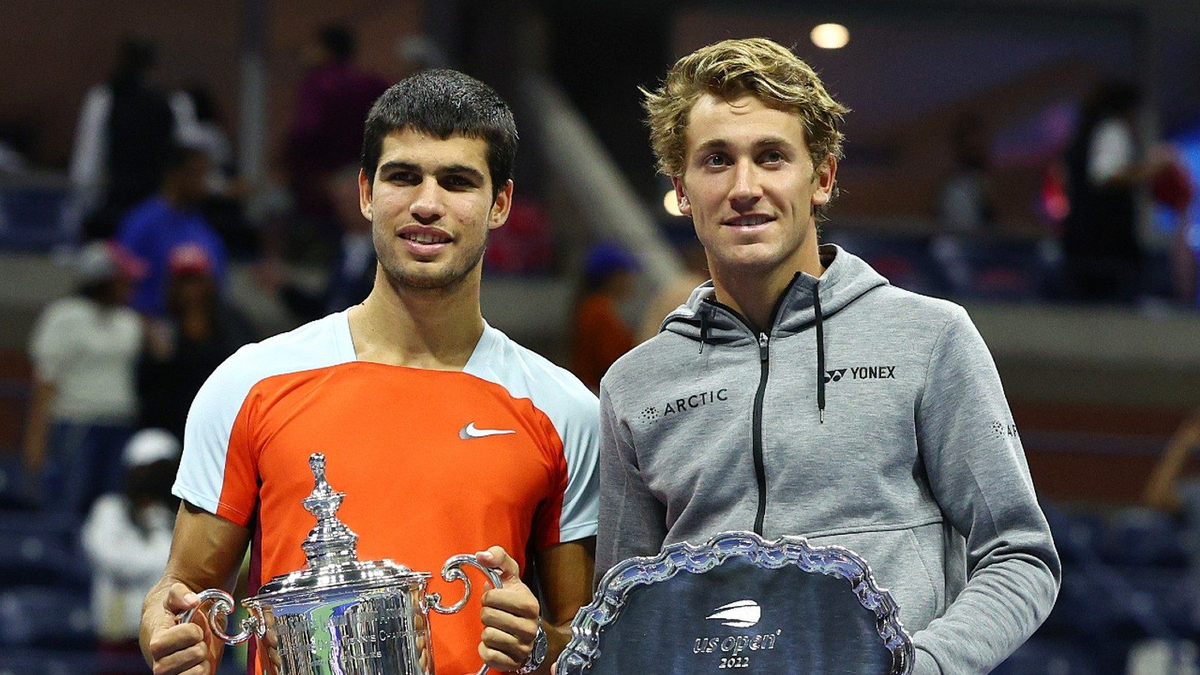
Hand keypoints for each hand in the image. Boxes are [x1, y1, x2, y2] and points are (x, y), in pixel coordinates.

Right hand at [143, 583, 219, 674]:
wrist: (177, 624)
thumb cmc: (175, 610)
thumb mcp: (175, 596)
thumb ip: (180, 594)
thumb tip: (193, 601)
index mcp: (154, 641)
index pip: (168, 642)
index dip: (189, 632)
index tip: (194, 627)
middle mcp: (159, 663)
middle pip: (188, 658)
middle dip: (199, 645)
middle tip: (196, 640)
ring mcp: (170, 674)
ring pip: (195, 673)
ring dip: (203, 659)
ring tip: (197, 650)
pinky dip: (206, 670)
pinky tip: (200, 662)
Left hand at [476, 546, 540, 671]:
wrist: (531, 632)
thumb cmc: (516, 602)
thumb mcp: (510, 576)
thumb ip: (498, 558)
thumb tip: (481, 555)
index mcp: (530, 605)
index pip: (492, 597)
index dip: (489, 596)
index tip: (497, 599)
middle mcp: (530, 628)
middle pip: (487, 616)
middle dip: (487, 614)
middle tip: (496, 614)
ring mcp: (523, 647)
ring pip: (487, 636)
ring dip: (487, 631)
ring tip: (498, 628)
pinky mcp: (513, 663)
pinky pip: (488, 655)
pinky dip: (486, 649)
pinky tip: (496, 643)